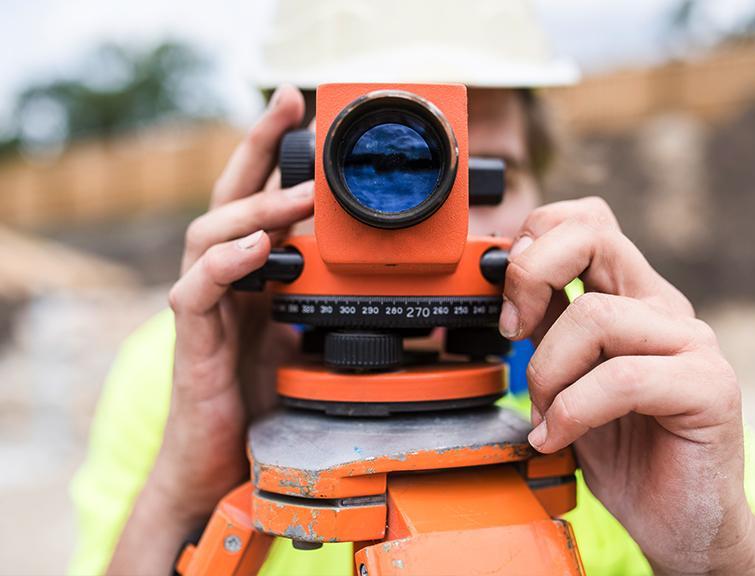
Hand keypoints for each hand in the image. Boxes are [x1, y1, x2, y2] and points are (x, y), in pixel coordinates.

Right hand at [108, 86, 313, 573]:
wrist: (224, 461)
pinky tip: (259, 248)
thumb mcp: (305, 335)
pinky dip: (226, 264)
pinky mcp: (191, 341)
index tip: (303, 108)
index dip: (274, 151)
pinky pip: (196, 291)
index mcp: (252, 273)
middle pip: (228, 195)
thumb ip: (323, 297)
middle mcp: (224, 280)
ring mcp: (203, 306)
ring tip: (299, 193)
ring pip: (209, 234)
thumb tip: (376, 274)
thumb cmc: (264, 397)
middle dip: (256, 145)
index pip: (257, 197)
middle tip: (289, 105)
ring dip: (256, 206)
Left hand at [500, 197, 754, 574]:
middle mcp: (661, 309)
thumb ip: (546, 328)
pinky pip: (622, 377)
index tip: (508, 302)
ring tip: (544, 414)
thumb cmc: (621, 450)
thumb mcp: (564, 377)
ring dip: (547, 371)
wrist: (676, 521)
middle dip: (530, 276)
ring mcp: (690, 344)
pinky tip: (557, 436)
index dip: (535, 241)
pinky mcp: (707, 387)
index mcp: (629, 297)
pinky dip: (572, 410)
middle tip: (513, 331)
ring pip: (597, 316)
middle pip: (593, 236)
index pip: (585, 221)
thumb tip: (504, 284)